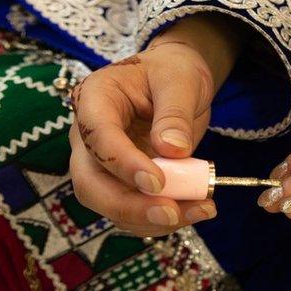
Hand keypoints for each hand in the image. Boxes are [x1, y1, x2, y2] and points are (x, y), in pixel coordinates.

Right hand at [69, 15, 241, 236]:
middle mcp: (89, 137)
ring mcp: (103, 164)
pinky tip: (195, 210)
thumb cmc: (172, 72)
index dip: (123, 164)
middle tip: (171, 213)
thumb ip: (174, 113)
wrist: (176, 82)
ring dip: (152, 218)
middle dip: (129, 205)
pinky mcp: (123, 183)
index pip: (98, 138)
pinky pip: (132, 210)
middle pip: (90, 183)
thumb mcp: (180, 80)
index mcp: (95, 100)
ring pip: (110, 204)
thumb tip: (171, 150)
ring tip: (200, 209)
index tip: (158, 182)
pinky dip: (161, 218)